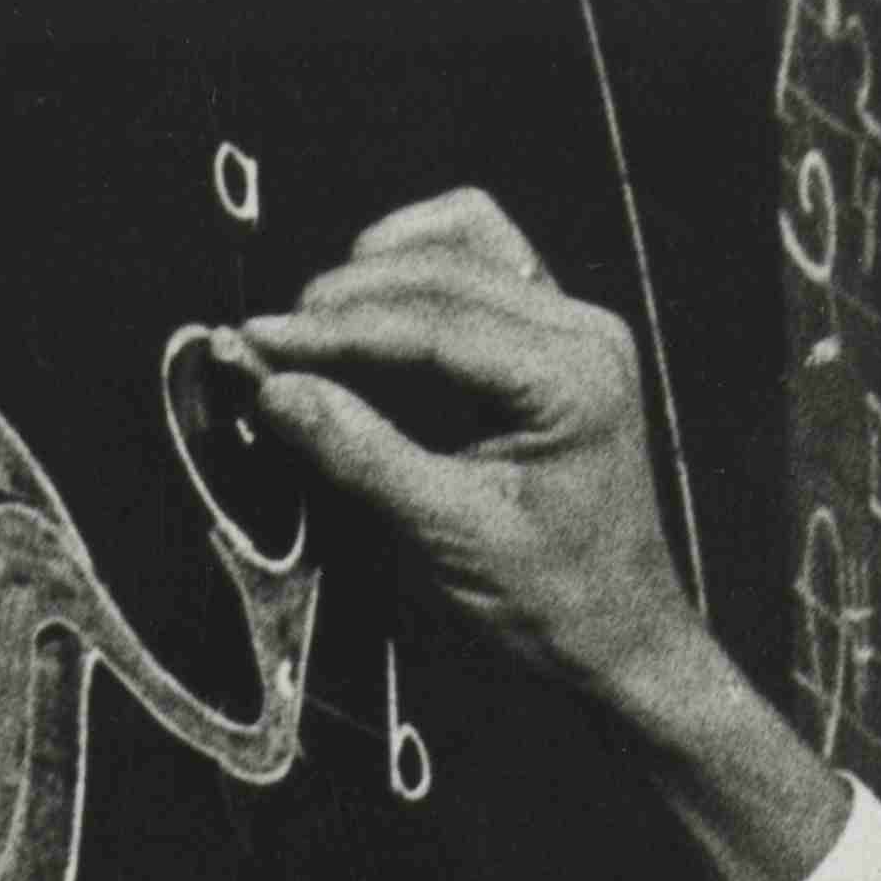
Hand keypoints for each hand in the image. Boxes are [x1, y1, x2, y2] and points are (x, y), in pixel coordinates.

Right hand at [227, 196, 711, 713]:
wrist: (622, 641)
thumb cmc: (552, 604)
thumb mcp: (450, 536)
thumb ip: (362, 454)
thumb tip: (273, 388)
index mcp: (572, 376)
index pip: (434, 320)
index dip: (336, 328)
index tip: (258, 340)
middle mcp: (584, 330)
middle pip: (444, 266)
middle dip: (348, 297)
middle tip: (272, 341)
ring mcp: (577, 324)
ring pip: (464, 239)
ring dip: (382, 269)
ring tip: (319, 327)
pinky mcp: (559, 335)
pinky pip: (483, 261)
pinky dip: (421, 270)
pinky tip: (374, 310)